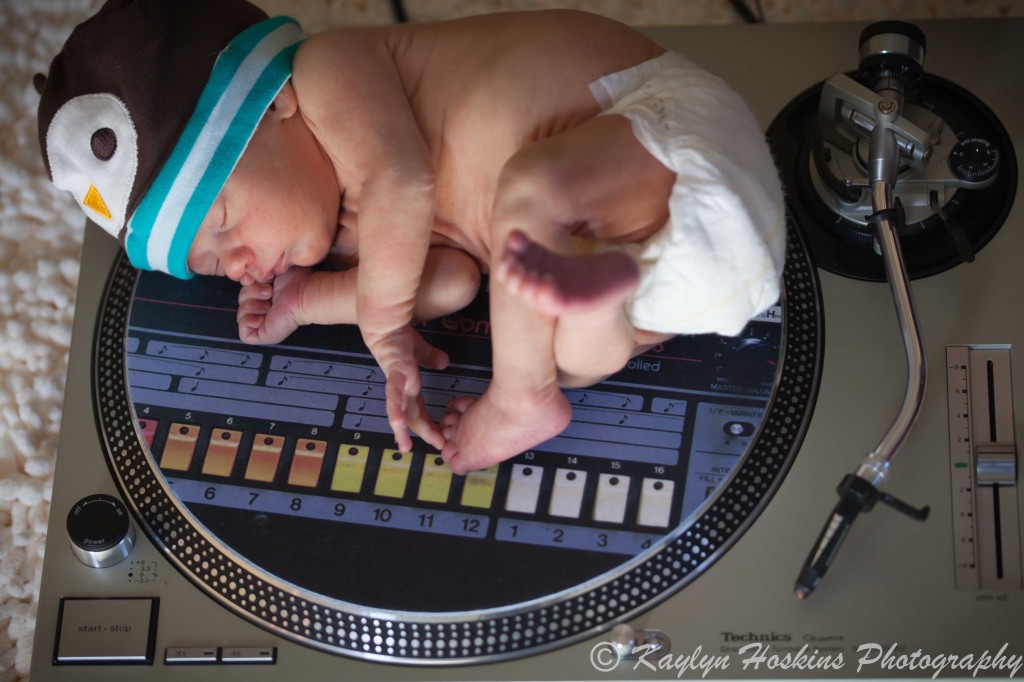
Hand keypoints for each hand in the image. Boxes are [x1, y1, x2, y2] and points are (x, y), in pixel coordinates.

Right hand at [237, 267, 312, 344]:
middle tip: (269, 292)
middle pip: (241, 302)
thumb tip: (244, 278)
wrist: (304, 294)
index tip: (259, 279)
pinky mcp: (263, 336)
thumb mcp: (269, 270)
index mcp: (266, 297)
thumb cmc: (295, 280)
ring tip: (269, 303)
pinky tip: (264, 315)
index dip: (248, 284)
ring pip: (240, 315)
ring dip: (251, 305)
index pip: (244, 292)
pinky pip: (244, 334)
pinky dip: (249, 321)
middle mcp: (264, 311)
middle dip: (251, 292)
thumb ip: (255, 273)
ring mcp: (264, 325)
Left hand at [369, 325, 449, 451]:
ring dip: (402, 430)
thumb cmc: (399, 336)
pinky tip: (396, 421)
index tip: (439, 437)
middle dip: (424, 432)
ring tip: (405, 446)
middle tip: (437, 446)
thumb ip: (431, 357)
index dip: (428, 424)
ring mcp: (398, 383)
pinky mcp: (396, 374)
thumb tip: (444, 362)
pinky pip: (395, 393)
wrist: (385, 325)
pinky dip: (395, 408)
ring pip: (401, 411)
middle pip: (412, 416)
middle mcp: (403, 389)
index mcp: (409, 387)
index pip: (419, 411)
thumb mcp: (420, 350)